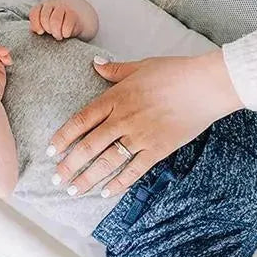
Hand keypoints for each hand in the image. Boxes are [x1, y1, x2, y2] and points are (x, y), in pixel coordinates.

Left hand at [29, 0, 97, 40]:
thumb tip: (34, 30)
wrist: (83, 20)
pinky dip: (65, 32)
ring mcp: (65, 7)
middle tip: (53, 34)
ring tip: (59, 36)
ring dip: (56, 31)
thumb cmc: (62, 24)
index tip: (40, 32)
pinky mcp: (75, 14)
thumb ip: (39, 25)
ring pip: (55, 20)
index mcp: (44, 5)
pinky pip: (68, 23)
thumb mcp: (48, 24)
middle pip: (44, 16)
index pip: (35, 11)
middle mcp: (54, 3)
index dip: (36, 23)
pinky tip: (67, 34)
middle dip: (48, 29)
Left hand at [48, 50, 242, 196]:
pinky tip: (106, 192)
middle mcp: (123, 119)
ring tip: (73, 191)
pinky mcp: (158, 149)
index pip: (81, 121)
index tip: (51, 150)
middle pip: (89, 146)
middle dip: (69, 165)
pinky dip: (119, 183)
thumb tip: (96, 64)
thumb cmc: (174, 72)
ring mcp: (140, 137)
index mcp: (115, 98)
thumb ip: (115, 70)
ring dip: (88, 178)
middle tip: (56, 178)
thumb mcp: (140, 66)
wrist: (205, 86)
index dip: (63, 137)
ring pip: (107, 162)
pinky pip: (134, 170)